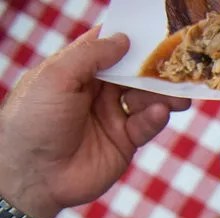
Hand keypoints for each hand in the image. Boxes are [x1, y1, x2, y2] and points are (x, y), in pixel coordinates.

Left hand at [0, 27, 189, 217]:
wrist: (36, 175)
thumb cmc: (34, 121)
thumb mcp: (57, 77)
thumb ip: (90, 56)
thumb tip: (122, 40)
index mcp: (76, 71)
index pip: (106, 49)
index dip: (128, 40)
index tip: (154, 34)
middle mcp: (96, 92)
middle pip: (132, 74)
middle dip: (154, 70)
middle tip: (177, 66)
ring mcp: (111, 117)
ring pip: (145, 99)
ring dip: (162, 95)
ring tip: (178, 95)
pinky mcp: (125, 142)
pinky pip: (146, 125)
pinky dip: (155, 117)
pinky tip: (158, 112)